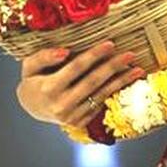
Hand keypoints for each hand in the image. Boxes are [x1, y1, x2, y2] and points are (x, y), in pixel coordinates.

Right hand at [15, 40, 145, 127]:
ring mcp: (73, 117)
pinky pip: (100, 104)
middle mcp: (62, 105)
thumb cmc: (32, 81)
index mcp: (49, 89)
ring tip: (137, 70)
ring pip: (101, 95)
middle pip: (93, 82)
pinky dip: (114, 91)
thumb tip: (65, 51)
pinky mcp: (81, 122)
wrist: (33, 109)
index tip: (110, 44)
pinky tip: (126, 81)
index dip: (94, 55)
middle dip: (113, 67)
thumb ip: (44, 57)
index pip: (76, 68)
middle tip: (130, 54)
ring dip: (121, 81)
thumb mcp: (28, 66)